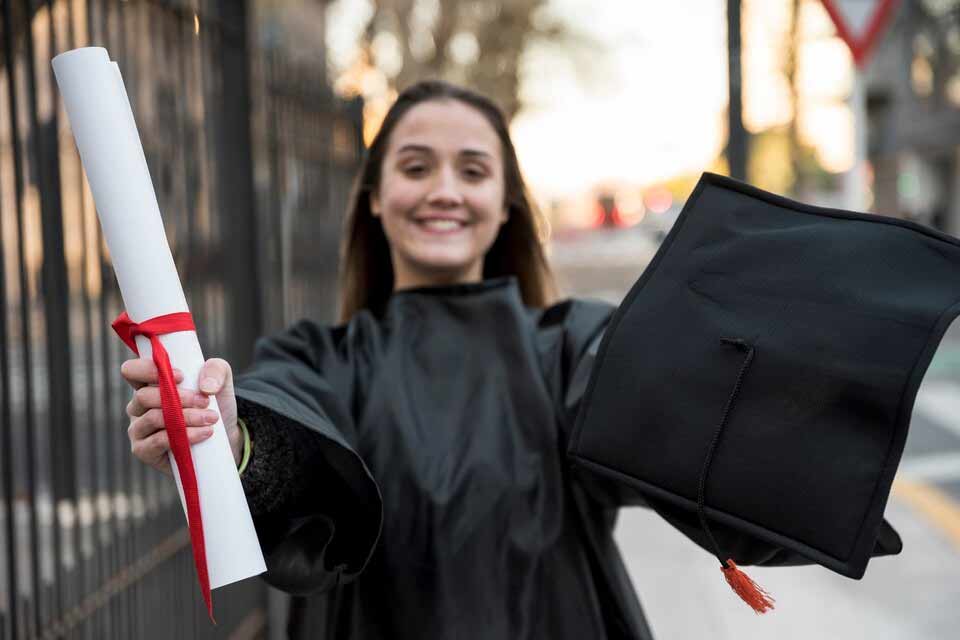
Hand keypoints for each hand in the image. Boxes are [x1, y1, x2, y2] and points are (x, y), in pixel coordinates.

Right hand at [121, 357, 240, 475]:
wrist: (223, 436)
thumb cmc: (214, 403)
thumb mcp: (221, 379)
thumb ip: (215, 370)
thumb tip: (206, 386)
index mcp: (148, 384)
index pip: (131, 371)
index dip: (150, 370)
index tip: (181, 376)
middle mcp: (138, 406)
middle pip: (143, 396)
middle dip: (178, 398)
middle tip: (204, 401)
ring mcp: (138, 429)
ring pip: (153, 418)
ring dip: (186, 417)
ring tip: (211, 418)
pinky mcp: (143, 450)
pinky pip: (157, 441)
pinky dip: (184, 435)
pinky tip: (204, 433)